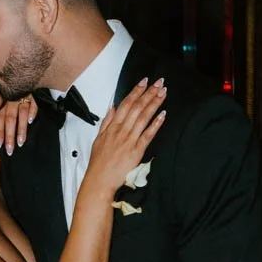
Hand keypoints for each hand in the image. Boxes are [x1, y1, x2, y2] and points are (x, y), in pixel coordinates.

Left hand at [0, 95, 36, 155]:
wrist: (19, 80)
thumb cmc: (8, 96)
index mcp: (2, 104)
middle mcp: (11, 101)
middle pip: (10, 119)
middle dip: (9, 135)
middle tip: (9, 150)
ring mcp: (22, 98)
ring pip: (21, 113)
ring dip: (21, 128)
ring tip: (20, 142)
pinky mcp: (33, 96)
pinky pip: (33, 104)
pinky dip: (32, 112)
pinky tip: (30, 121)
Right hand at [83, 78, 166, 200]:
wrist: (100, 180)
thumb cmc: (99, 162)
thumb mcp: (98, 138)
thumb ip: (107, 121)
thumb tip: (112, 106)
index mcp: (112, 127)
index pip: (126, 104)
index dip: (136, 91)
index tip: (144, 82)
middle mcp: (121, 131)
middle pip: (137, 107)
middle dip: (148, 93)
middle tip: (159, 82)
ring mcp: (129, 140)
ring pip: (143, 117)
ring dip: (154, 103)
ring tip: (162, 93)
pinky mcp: (136, 150)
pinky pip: (148, 134)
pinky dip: (156, 123)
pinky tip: (163, 114)